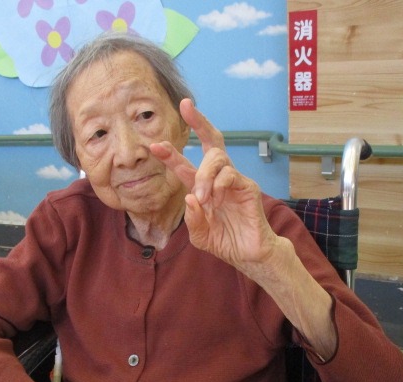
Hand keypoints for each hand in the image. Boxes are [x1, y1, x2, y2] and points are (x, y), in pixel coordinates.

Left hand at [151, 99, 279, 272]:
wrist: (248, 254)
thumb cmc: (224, 242)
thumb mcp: (200, 235)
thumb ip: (192, 219)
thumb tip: (190, 198)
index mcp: (202, 188)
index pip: (185, 165)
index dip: (170, 154)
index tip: (154, 144)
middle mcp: (217, 179)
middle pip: (211, 141)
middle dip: (199, 122)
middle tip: (186, 106)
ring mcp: (234, 180)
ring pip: (217, 159)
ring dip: (205, 176)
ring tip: (203, 197)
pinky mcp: (248, 187)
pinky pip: (230, 175)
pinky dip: (219, 186)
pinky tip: (217, 202)